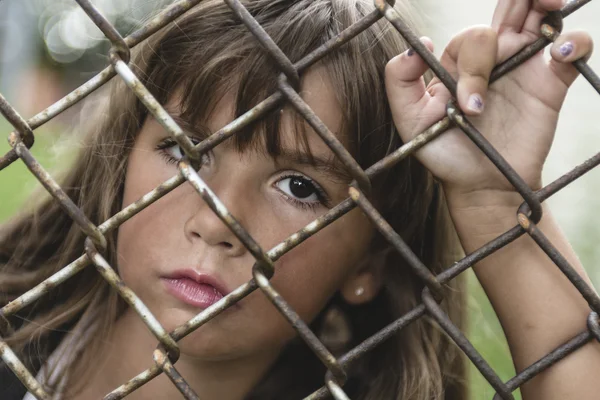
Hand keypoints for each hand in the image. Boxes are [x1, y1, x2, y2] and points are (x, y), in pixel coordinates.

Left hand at [385, 0, 593, 199]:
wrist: (479, 184)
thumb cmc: (444, 151)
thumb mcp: (410, 120)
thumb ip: (400, 82)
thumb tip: (419, 45)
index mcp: (461, 60)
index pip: (473, 37)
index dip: (473, 66)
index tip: (471, 105)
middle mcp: (494, 57)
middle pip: (510, 7)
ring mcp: (524, 66)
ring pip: (540, 16)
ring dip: (546, 0)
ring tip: (549, 3)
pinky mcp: (551, 83)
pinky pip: (572, 48)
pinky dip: (575, 41)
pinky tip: (563, 52)